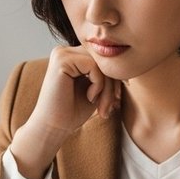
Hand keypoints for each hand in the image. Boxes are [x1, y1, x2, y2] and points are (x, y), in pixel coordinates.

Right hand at [9, 46, 119, 178]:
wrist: (52, 128)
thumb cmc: (72, 112)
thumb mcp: (95, 90)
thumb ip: (105, 75)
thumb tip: (127, 65)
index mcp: (71, 56)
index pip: (102, 59)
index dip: (114, 78)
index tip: (116, 99)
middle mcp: (64, 51)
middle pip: (102, 59)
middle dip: (112, 84)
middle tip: (111, 106)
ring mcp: (61, 54)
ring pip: (100, 63)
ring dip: (107, 88)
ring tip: (102, 107)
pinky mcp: (61, 60)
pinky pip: (93, 66)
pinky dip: (98, 85)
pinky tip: (90, 98)